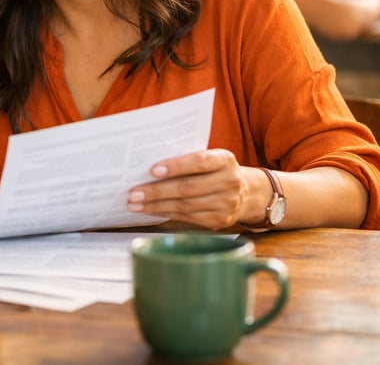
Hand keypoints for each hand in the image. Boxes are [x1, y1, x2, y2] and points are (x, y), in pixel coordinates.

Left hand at [126, 149, 251, 229]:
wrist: (246, 192)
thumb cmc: (215, 170)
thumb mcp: (210, 158)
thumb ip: (187, 159)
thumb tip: (148, 169)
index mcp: (225, 160)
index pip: (199, 162)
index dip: (175, 166)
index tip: (152, 170)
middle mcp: (229, 182)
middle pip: (188, 188)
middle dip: (157, 191)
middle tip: (133, 193)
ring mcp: (226, 204)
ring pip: (185, 205)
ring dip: (156, 205)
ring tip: (134, 204)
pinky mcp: (219, 221)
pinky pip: (187, 218)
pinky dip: (165, 213)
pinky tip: (150, 210)